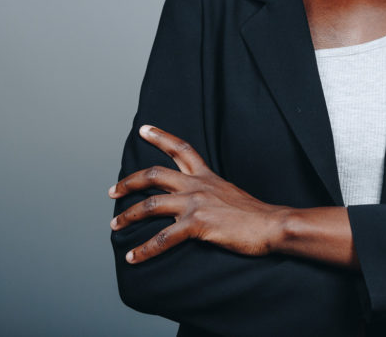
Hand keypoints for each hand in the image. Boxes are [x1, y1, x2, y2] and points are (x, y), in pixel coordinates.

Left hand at [109, 125, 288, 263]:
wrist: (272, 224)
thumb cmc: (255, 214)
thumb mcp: (230, 193)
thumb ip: (212, 193)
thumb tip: (201, 202)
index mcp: (207, 176)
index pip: (181, 148)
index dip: (160, 136)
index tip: (144, 128)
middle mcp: (197, 185)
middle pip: (154, 174)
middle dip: (129, 182)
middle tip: (113, 191)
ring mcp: (196, 203)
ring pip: (151, 204)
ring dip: (128, 216)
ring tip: (115, 225)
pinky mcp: (197, 224)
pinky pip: (163, 238)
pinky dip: (144, 249)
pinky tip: (133, 257)